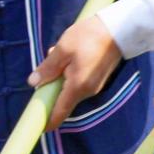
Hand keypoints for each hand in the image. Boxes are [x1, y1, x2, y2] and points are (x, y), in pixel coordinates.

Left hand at [30, 15, 123, 129]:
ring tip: (58, 52)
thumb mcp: (63, 50)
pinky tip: (69, 53)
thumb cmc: (89, 37)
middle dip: (51, 85)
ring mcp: (94, 86)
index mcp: (77, 87)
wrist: (119, 28)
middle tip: (47, 63)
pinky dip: (69, 72)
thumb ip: (47, 68)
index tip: (37, 124)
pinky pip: (78, 82)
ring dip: (60, 75)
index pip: (60, 113)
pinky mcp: (98, 79)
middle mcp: (87, 92)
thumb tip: (33, 83)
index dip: (47, 121)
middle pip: (62, 99)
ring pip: (69, 88)